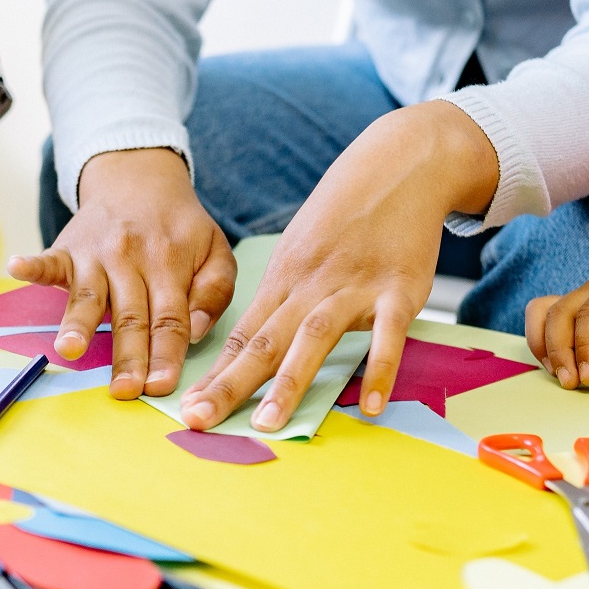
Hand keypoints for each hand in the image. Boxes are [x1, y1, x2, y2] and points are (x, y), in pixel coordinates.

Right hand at [9, 148, 235, 398]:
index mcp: (171, 265)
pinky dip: (32, 265)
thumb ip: (214, 291)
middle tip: (124, 389)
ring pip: (88, 296)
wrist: (139, 177)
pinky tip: (16, 269)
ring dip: (78, 323)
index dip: (165, 354)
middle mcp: (132, 260)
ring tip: (69, 349)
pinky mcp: (68, 248)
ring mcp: (97, 255)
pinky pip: (49, 259)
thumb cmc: (179, 227)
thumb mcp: (215, 250)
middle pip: (130, 317)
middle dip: (127, 356)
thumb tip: (195, 331)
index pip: (170, 319)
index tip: (161, 386)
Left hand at [180, 102, 496, 431]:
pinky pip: (388, 335)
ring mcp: (355, 286)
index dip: (214, 373)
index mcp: (283, 278)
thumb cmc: (347, 212)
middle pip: (263, 341)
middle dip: (229, 384)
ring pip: (314, 339)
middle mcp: (311, 285)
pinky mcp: (400, 289)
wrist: (402, 164)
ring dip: (289, 382)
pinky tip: (374, 405)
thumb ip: (282, 297)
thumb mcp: (301, 248)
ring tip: (269, 423)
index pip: (241, 334)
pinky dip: (381, 369)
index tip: (187, 407)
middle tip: (199, 419)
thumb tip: (252, 343)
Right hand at [525, 272, 588, 391]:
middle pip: (560, 313)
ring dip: (546, 348)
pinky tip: (558, 367)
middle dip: (561, 351)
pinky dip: (543, 344)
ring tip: (562, 375)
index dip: (585, 347)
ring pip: (543, 314)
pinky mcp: (571, 316)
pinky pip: (541, 320)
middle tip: (572, 383)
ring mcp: (579, 300)